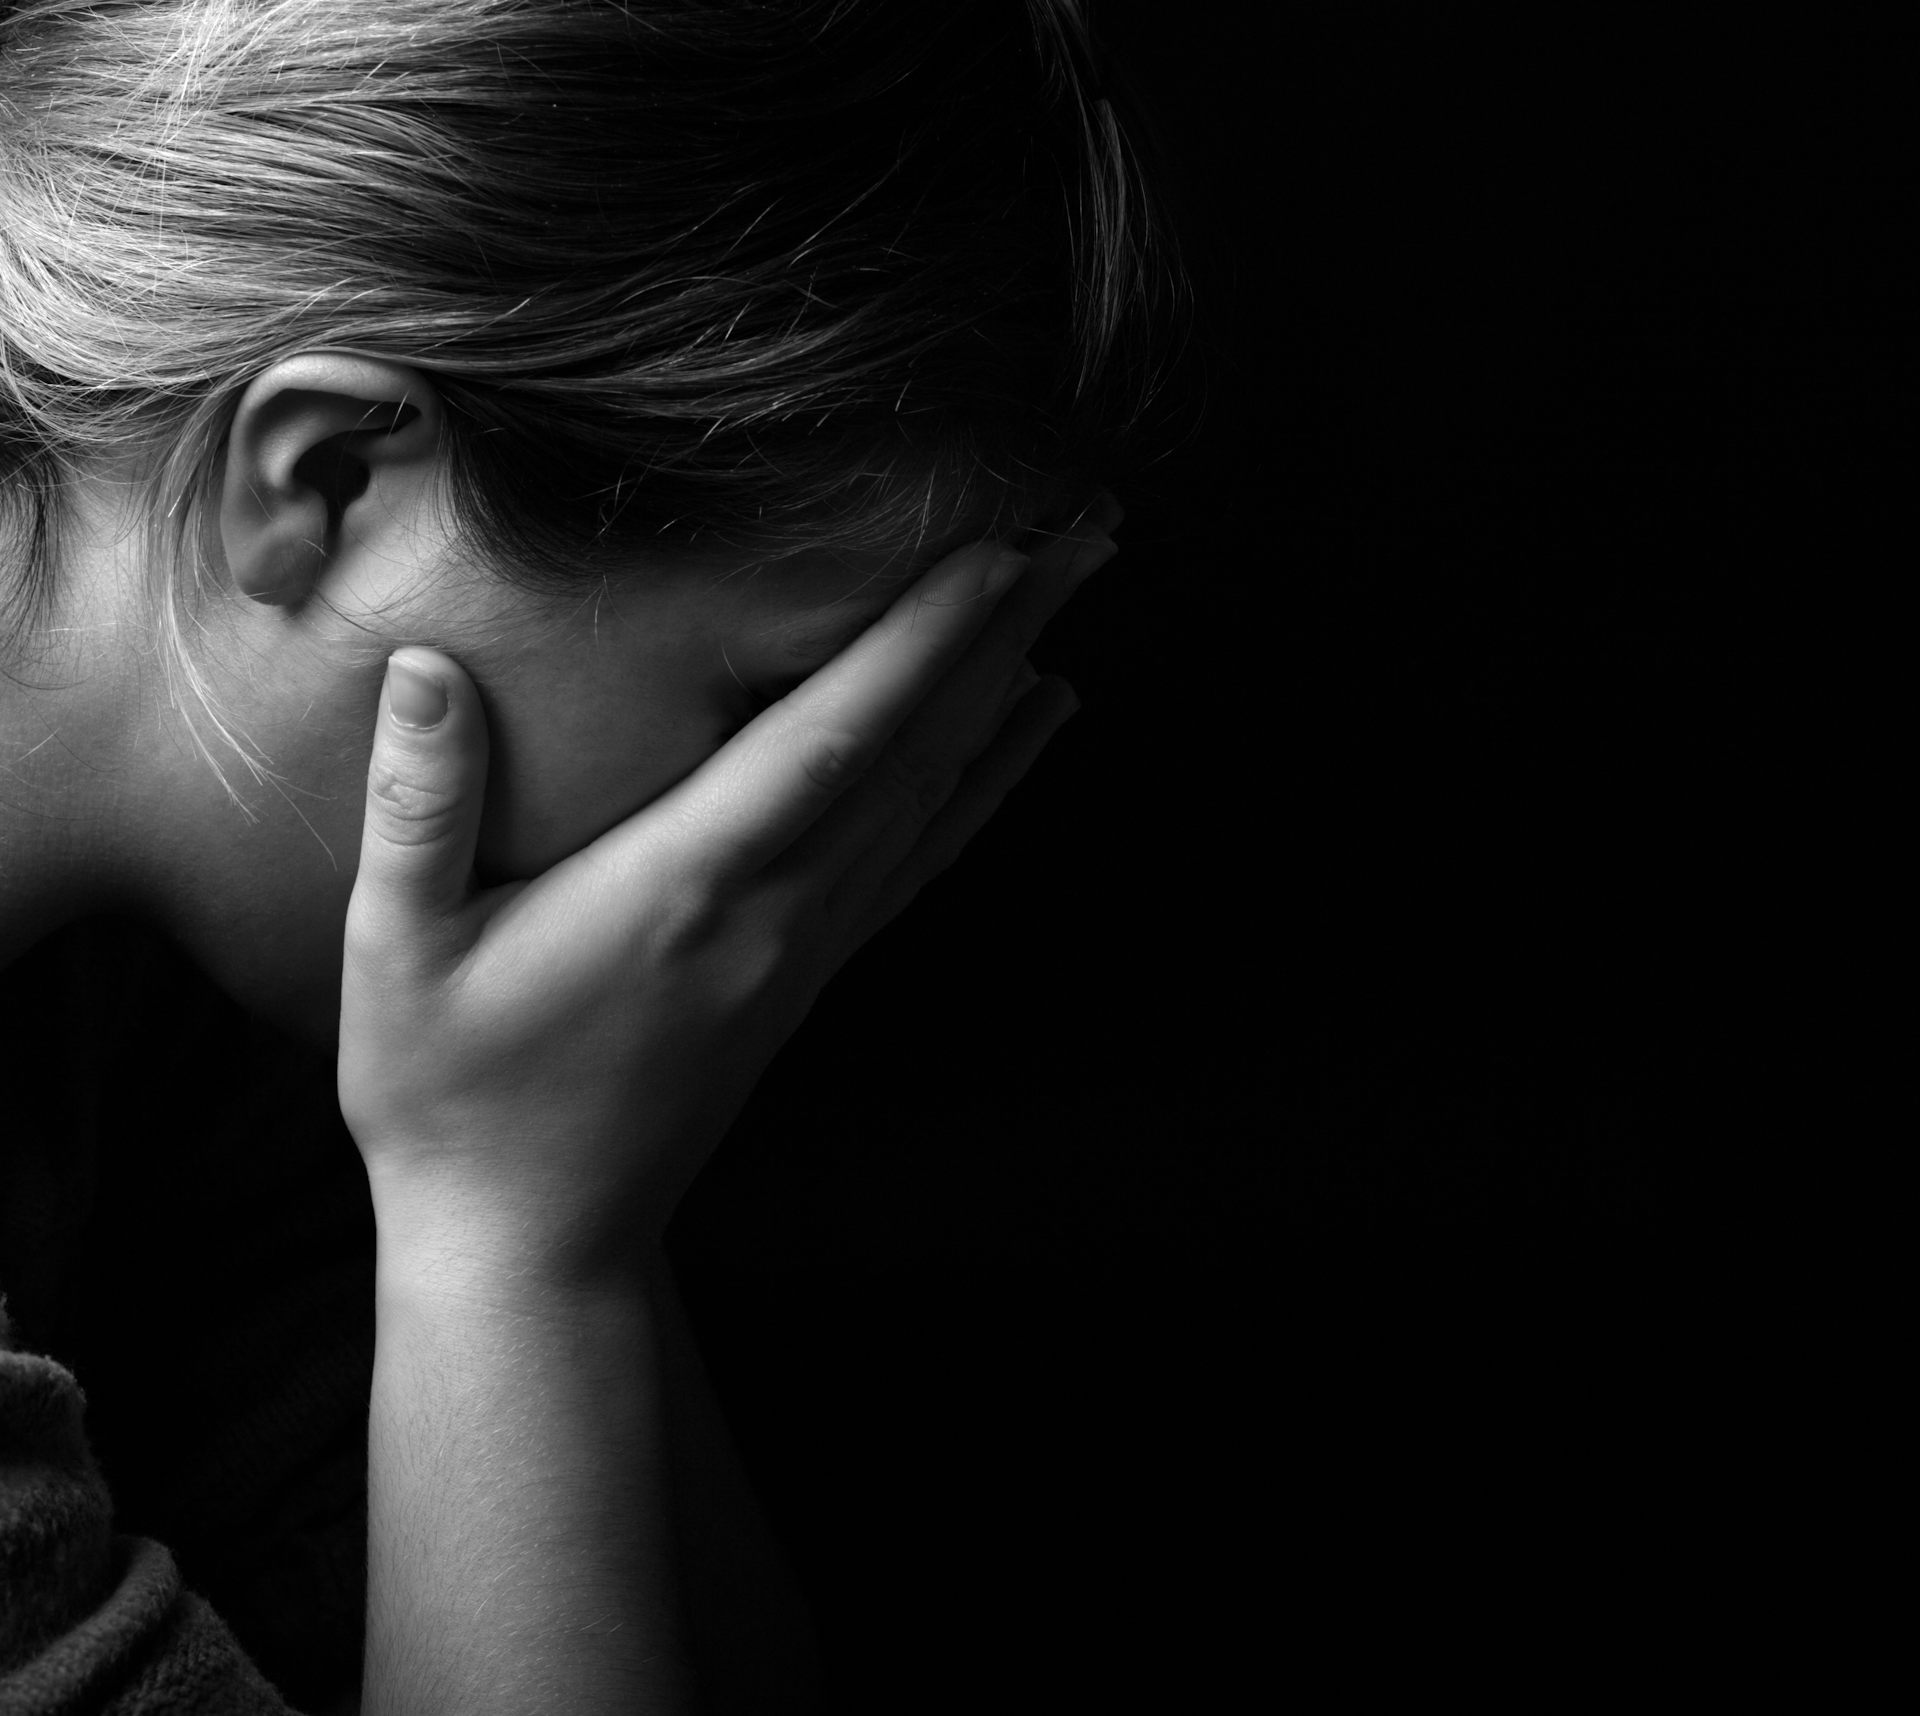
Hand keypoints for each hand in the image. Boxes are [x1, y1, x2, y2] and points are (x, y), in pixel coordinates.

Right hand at [337, 500, 1120, 1281]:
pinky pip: (925, 856)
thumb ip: (418, 805)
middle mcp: (776, 908)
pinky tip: (1036, 725)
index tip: (998, 548)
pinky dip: (989, 781)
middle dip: (1007, 630)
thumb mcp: (399, 954)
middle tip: (1089, 530)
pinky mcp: (813, 971)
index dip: (920, 640)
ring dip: (1012, 687)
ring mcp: (809, 945)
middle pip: (921, 749)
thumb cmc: (455, 1098)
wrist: (537, 1241)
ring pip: (938, 795)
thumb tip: (427, 666)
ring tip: (1079, 597)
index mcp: (685, 885)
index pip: (833, 740)